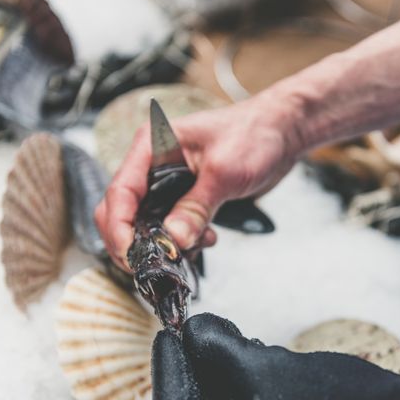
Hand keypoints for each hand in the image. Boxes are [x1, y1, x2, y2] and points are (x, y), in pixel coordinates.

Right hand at [95, 91, 304, 269]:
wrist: (281, 133)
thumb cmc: (254, 135)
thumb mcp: (224, 172)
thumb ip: (196, 207)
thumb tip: (173, 240)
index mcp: (153, 145)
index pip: (120, 191)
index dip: (119, 227)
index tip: (131, 254)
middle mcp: (153, 164)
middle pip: (121, 210)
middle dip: (130, 241)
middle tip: (149, 265)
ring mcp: (167, 182)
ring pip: (143, 222)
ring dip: (159, 243)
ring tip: (189, 248)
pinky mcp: (184, 197)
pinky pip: (168, 226)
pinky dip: (180, 240)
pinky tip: (205, 239)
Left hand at [151, 313, 399, 399]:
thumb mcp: (272, 373)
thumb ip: (224, 351)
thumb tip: (192, 330)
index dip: (167, 375)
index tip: (167, 335)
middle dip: (195, 368)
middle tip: (196, 329)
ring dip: (220, 370)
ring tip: (225, 334)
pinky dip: (244, 379)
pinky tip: (252, 351)